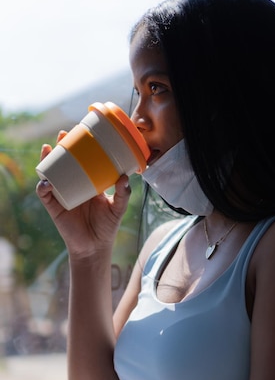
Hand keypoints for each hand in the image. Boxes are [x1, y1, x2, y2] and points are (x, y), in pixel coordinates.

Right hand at [36, 132, 131, 258]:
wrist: (95, 246)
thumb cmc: (107, 226)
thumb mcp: (118, 208)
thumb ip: (123, 194)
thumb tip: (125, 177)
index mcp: (87, 182)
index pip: (81, 160)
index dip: (79, 147)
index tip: (81, 133)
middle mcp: (73, 185)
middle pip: (63, 162)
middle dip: (60, 147)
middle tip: (63, 135)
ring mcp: (62, 194)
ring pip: (50, 173)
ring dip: (46, 160)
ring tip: (48, 149)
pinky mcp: (54, 207)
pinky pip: (45, 194)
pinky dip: (43, 186)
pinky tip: (46, 181)